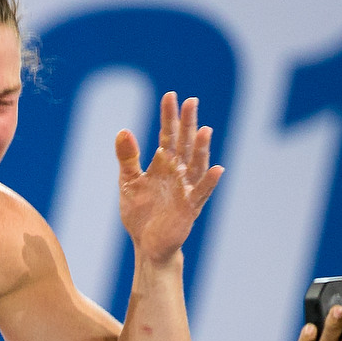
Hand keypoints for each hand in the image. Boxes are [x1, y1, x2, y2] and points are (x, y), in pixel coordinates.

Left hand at [117, 92, 222, 268]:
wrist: (147, 244)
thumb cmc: (140, 213)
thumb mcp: (128, 182)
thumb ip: (127, 157)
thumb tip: (123, 130)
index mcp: (163, 165)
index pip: (168, 136)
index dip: (169, 117)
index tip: (171, 96)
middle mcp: (178, 173)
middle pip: (185, 144)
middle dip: (187, 124)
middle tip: (191, 101)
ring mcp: (186, 190)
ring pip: (196, 165)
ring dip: (202, 148)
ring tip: (205, 130)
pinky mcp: (189, 209)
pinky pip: (201, 193)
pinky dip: (209, 182)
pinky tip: (218, 169)